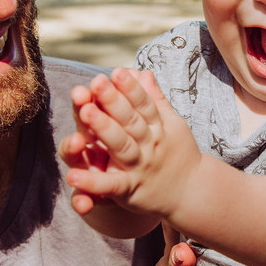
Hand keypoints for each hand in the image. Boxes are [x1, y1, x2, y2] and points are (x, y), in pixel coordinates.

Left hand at [64, 68, 202, 216]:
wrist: (192, 194)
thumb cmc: (178, 154)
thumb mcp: (172, 125)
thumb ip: (154, 100)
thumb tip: (143, 71)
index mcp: (158, 127)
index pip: (143, 104)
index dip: (130, 88)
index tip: (117, 71)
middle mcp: (149, 145)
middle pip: (131, 121)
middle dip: (114, 101)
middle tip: (97, 82)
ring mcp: (139, 167)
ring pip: (121, 146)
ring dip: (104, 129)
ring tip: (86, 111)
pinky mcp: (129, 190)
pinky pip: (109, 185)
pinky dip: (92, 182)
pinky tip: (72, 175)